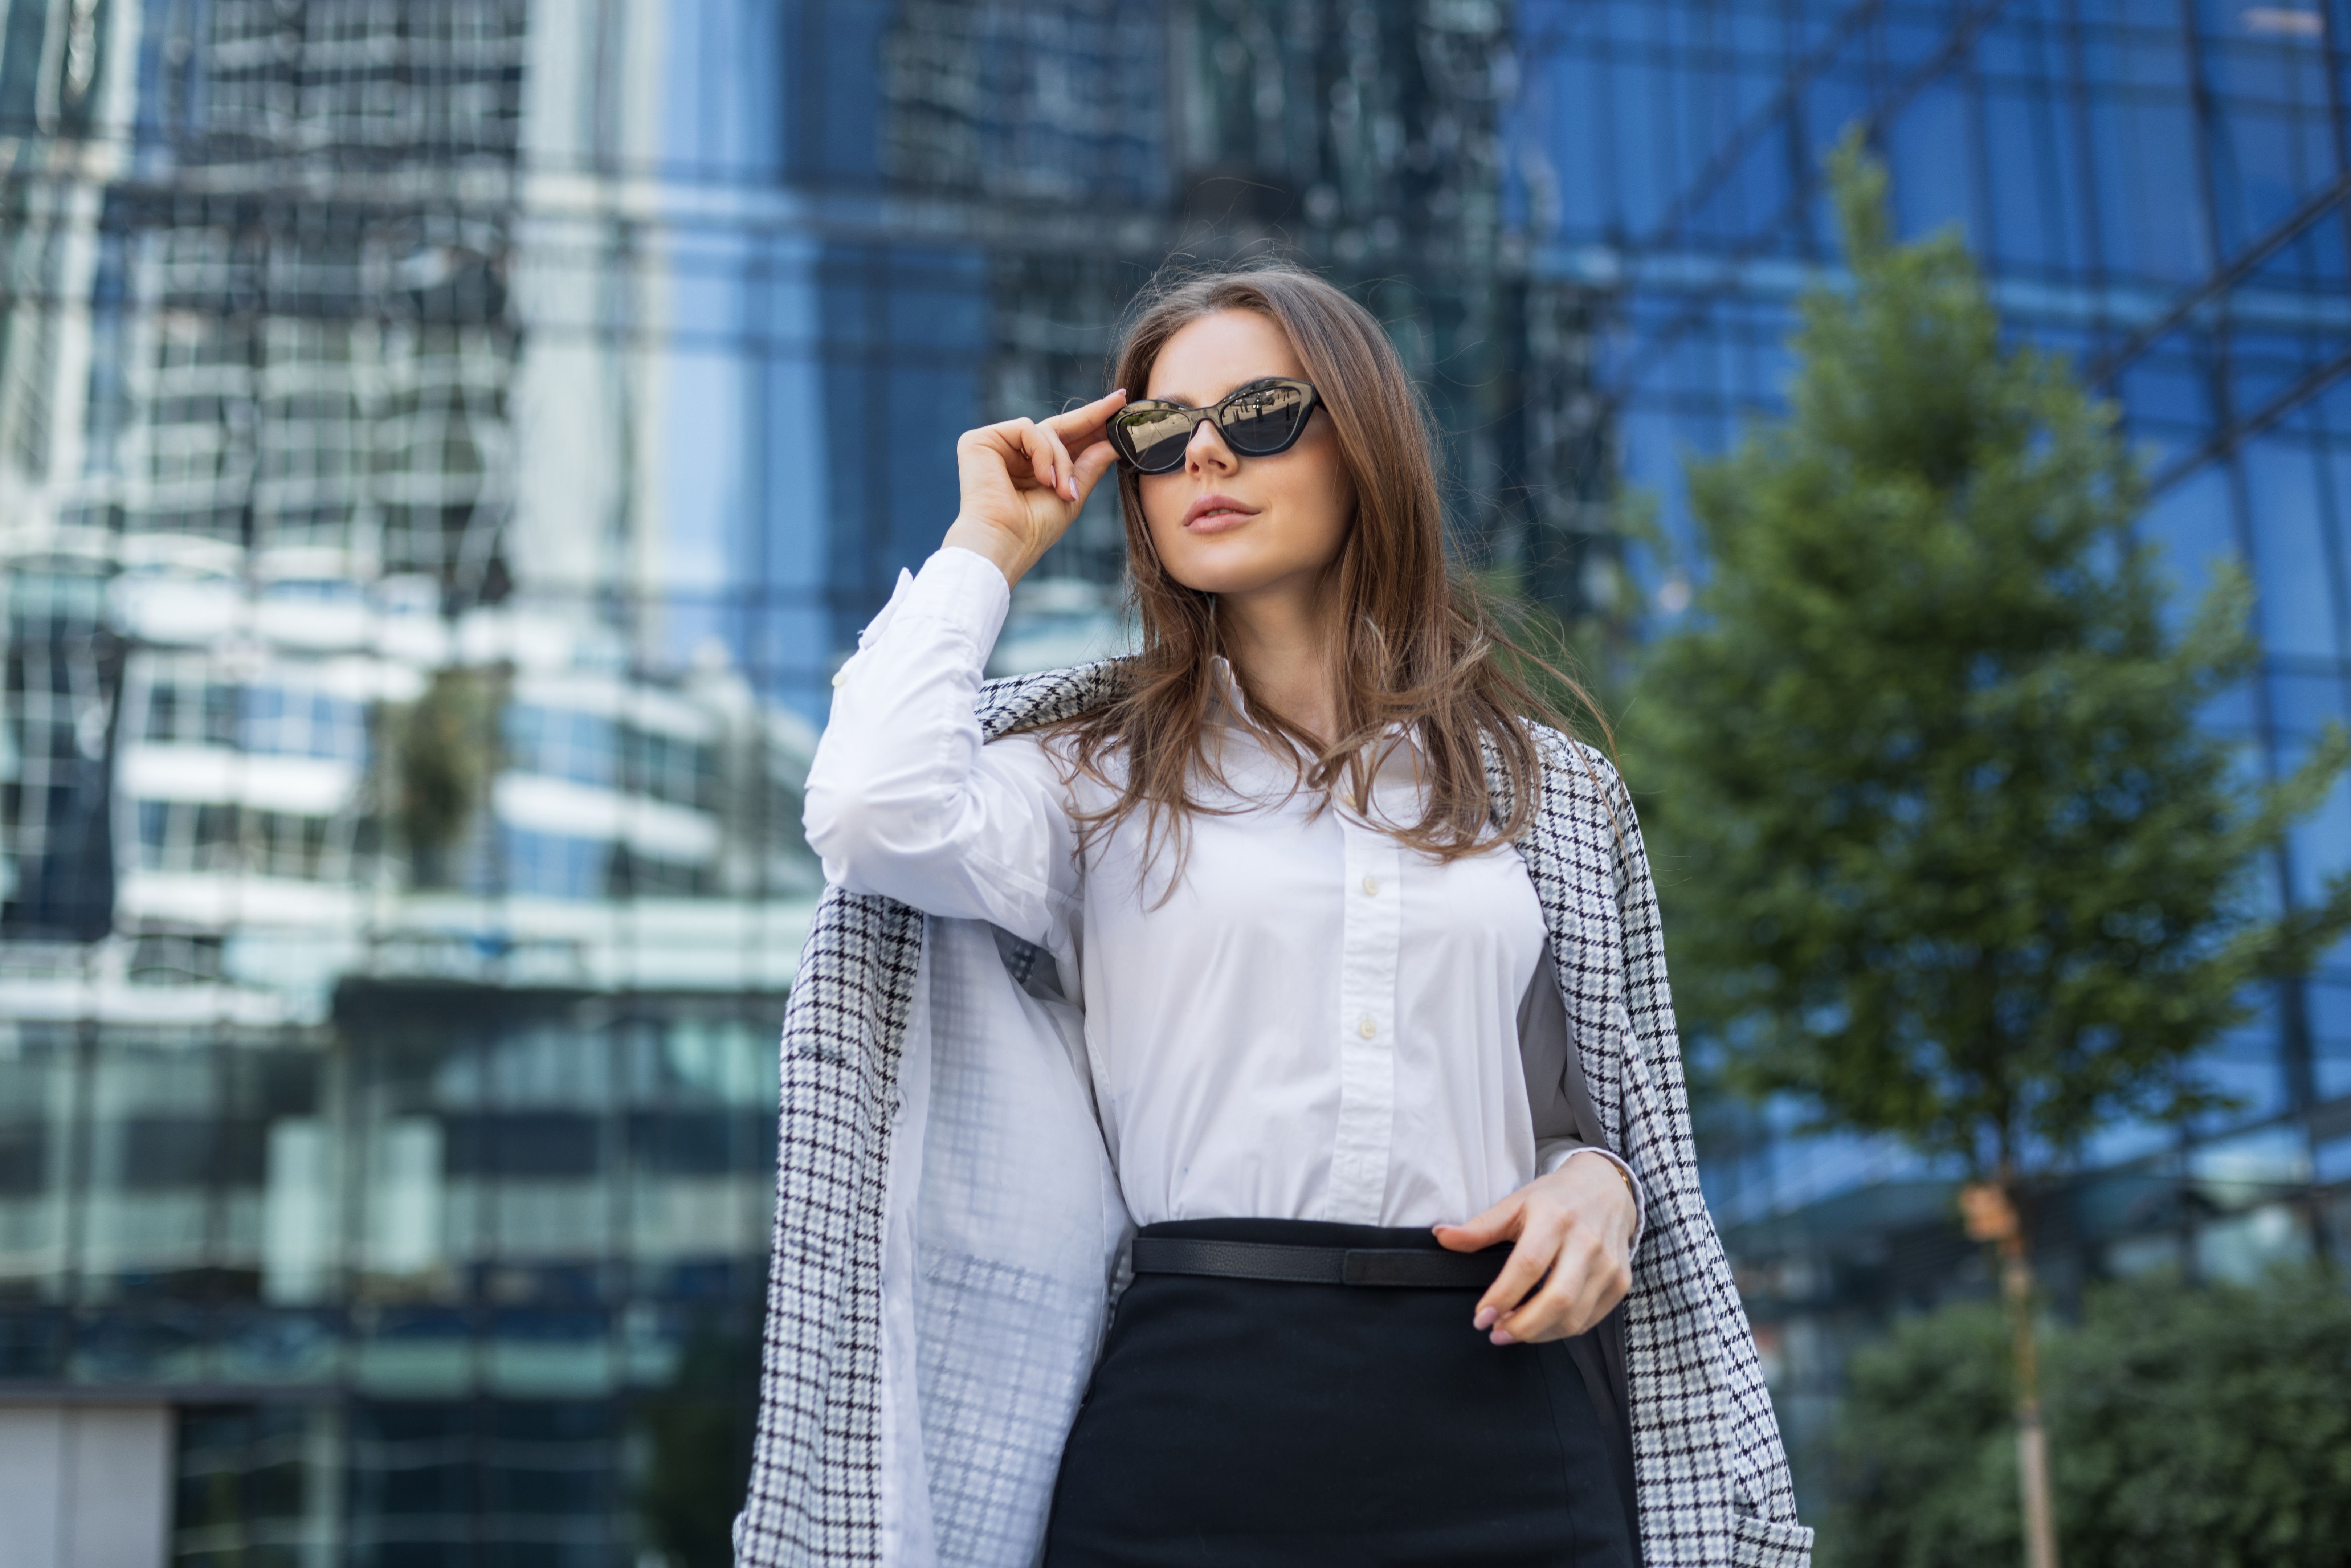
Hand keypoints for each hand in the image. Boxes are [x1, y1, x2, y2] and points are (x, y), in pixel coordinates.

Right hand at [941, 388, 1128, 587]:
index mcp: (1032, 469)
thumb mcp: (1072, 496)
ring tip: (1063, 491)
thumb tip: (1113, 444)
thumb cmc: (1034, 531)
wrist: (1005, 543)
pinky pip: (1027, 429)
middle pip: (1057, 427)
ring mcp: (997, 446)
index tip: (1120, 405)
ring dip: (1062, 460)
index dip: (1093, 423)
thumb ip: (1089, 467)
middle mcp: (1013, 454)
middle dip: (1091, 417)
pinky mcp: (980, 440)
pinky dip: (1042, 453)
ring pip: (1045, 430)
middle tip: (1119, 402)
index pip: (1066, 439)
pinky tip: (1042, 479)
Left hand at [1434, 1152, 1637, 1345]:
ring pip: (1575, 1316)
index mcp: (1555, 1218)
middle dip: (1522, 1326)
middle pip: (1557, 1299)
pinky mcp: (1621, 1281)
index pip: (1527, 1266)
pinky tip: (1542, 1326)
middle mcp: (1586, 1242)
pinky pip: (1591, 1320)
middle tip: (1496, 1333)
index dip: (1502, 1296)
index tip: (1480, 1316)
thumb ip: (1479, 1227)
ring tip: (1514, 1331)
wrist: (1606, 1189)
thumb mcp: (1515, 1203)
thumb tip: (1441, 1236)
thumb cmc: (1555, 1198)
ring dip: (1540, 1333)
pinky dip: (1563, 1330)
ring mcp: (1608, 1264)